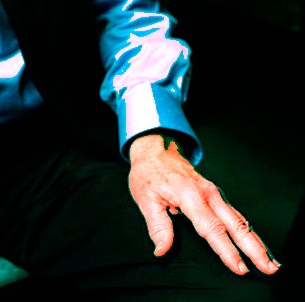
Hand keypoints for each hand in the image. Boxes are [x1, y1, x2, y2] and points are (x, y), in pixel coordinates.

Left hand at [128, 133, 280, 275]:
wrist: (156, 148)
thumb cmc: (149, 174)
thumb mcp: (145, 197)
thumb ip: (157, 225)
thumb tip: (162, 250)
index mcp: (189, 195)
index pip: (211, 227)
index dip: (226, 250)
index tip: (239, 268)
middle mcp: (208, 194)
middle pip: (235, 224)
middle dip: (253, 248)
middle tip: (269, 269)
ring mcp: (215, 193)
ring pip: (240, 220)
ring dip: (256, 242)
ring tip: (272, 264)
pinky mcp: (217, 195)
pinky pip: (236, 215)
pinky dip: (249, 232)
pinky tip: (258, 246)